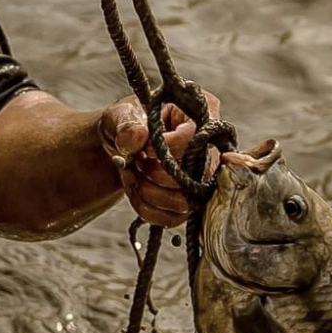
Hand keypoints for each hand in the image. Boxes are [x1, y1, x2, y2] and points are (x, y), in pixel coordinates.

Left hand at [97, 91, 223, 226]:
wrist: (123, 146)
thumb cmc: (128, 123)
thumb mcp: (121, 115)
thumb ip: (127, 124)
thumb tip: (137, 138)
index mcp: (200, 114)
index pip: (195, 139)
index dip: (166, 147)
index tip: (143, 147)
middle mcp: (209, 147)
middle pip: (196, 175)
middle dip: (155, 173)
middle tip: (136, 162)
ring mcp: (202, 177)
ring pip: (184, 202)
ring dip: (149, 192)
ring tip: (133, 175)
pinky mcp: (189, 200)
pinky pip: (172, 218)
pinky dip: (146, 208)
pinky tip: (134, 189)